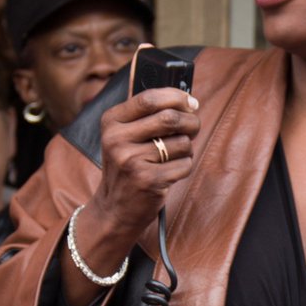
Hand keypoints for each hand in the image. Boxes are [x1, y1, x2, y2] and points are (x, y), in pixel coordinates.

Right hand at [61, 84, 199, 305]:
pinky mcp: (147, 180)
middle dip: (190, 122)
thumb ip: (149, 116)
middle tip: (194, 128)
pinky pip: (184, 164)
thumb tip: (188, 101)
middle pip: (169, 118)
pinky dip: (184, 167)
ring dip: (186, 149)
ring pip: (180, 142)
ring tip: (173, 157)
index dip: (176, 97)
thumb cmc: (128, 168)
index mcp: (111, 122)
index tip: (191, 102)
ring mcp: (131, 161)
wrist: (115, 209)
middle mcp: (116, 139)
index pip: (149, 98)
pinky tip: (170, 174)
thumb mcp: (125, 137)